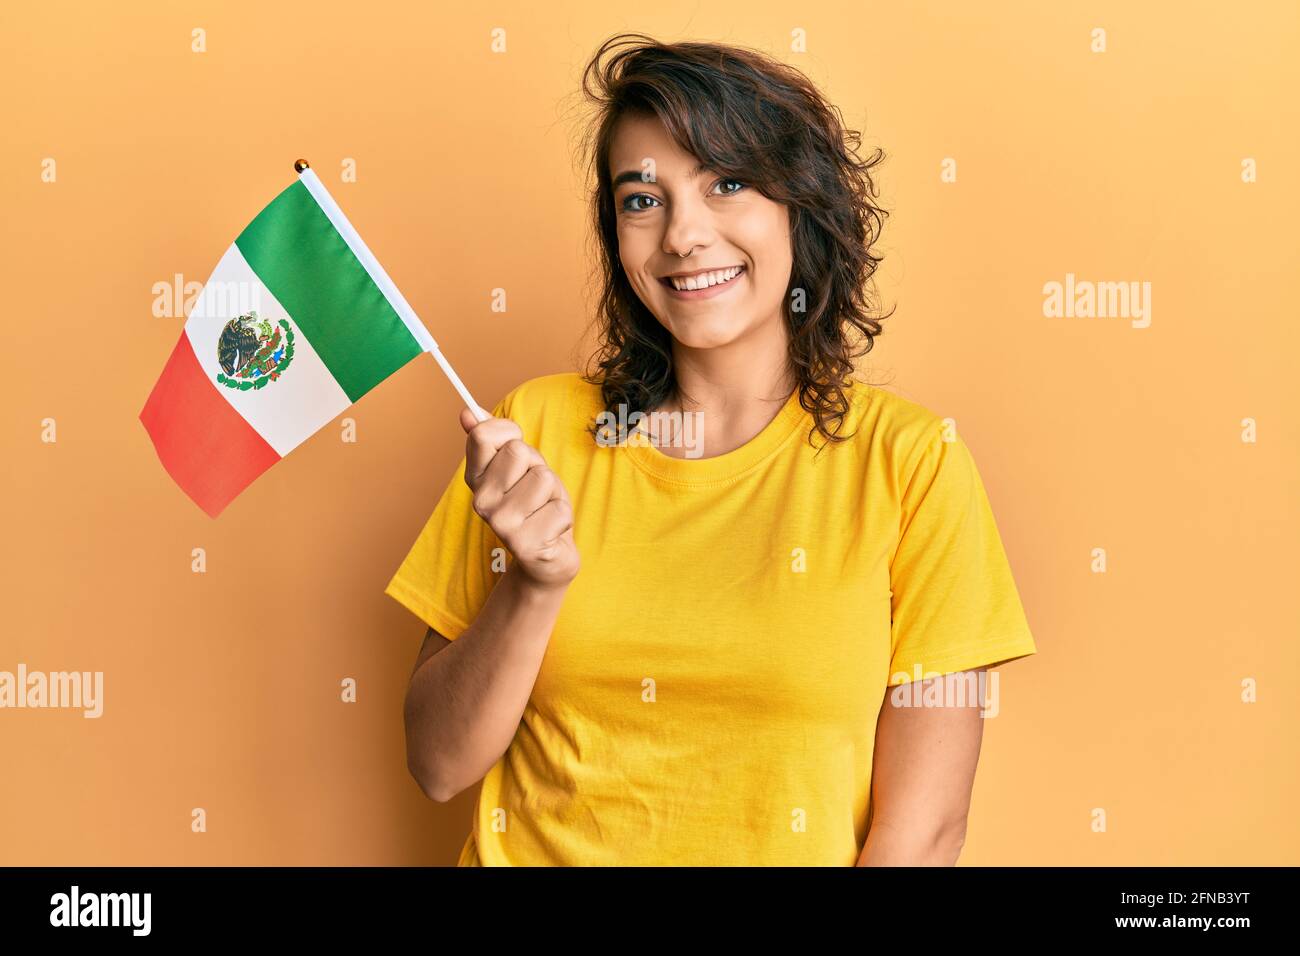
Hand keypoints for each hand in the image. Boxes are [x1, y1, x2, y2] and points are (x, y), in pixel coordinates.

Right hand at [458, 406, 580, 590]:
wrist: (547, 559)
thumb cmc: (535, 506)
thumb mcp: (518, 468)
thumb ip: (496, 440)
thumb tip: (468, 412)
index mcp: (475, 480)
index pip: (482, 435)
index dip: (508, 432)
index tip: (516, 446)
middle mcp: (481, 502)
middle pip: (518, 452)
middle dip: (538, 466)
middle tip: (535, 490)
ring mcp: (501, 524)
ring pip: (543, 478)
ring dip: (553, 492)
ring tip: (544, 509)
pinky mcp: (525, 544)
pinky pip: (559, 508)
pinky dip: (563, 517)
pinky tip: (551, 530)